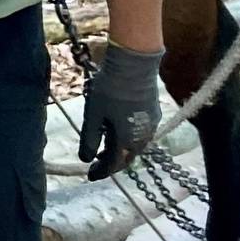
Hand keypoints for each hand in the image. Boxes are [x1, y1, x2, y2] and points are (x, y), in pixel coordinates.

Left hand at [78, 44, 163, 181]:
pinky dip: (128, 139)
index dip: (101, 172)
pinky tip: (118, 131)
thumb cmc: (110, 89)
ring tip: (105, 149)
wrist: (135, 65)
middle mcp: (143, 138)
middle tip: (96, 164)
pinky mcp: (154, 114)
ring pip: (135, 146)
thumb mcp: (93, 115)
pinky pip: (141, 135)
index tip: (89, 175)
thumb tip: (85, 160)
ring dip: (120, 151)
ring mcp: (152, 126)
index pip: (114, 165)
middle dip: (111, 163)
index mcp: (127, 141)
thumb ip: (89, 139)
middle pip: (126, 158)